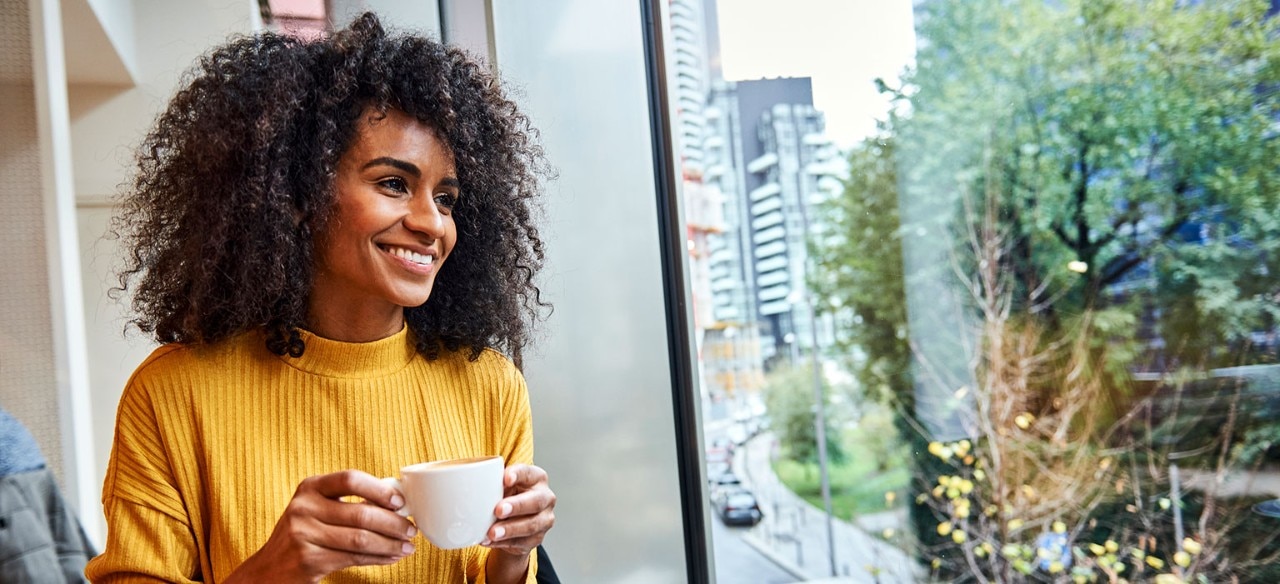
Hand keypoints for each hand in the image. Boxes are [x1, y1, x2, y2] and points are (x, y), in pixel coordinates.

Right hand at [225, 470, 417, 583]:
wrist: (268, 570)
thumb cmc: (302, 534)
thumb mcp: (315, 509)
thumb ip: (346, 503)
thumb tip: (396, 505)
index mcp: (310, 487)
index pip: (350, 479)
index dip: (379, 489)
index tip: (399, 502)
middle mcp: (304, 507)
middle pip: (360, 513)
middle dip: (393, 523)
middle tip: (411, 530)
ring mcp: (304, 534)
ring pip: (361, 539)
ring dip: (390, 544)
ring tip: (407, 547)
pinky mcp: (309, 560)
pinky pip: (354, 558)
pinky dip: (378, 558)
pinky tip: (391, 558)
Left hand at [481, 464, 555, 578]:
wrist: (513, 521)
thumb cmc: (504, 496)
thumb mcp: (499, 485)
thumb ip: (488, 482)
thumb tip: (455, 482)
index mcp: (536, 478)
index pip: (529, 472)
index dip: (518, 474)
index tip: (505, 479)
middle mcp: (545, 497)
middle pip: (535, 501)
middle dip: (517, 506)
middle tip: (498, 510)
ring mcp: (544, 519)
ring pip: (531, 525)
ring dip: (510, 529)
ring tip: (491, 533)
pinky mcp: (537, 539)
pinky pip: (521, 542)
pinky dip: (504, 543)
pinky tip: (489, 541)